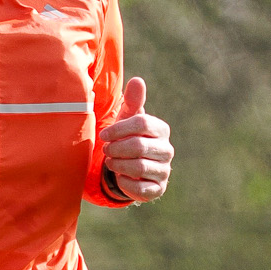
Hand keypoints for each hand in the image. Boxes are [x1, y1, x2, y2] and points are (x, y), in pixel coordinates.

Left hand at [102, 78, 172, 202]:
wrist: (130, 167)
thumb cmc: (128, 138)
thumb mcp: (128, 119)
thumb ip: (133, 101)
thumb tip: (137, 80)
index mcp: (161, 130)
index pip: (141, 124)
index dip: (118, 129)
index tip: (103, 134)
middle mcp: (167, 150)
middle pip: (138, 146)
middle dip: (116, 148)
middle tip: (106, 150)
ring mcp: (164, 170)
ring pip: (138, 167)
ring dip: (118, 165)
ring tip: (111, 162)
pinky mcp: (157, 189)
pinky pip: (140, 188)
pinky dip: (124, 182)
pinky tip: (119, 177)